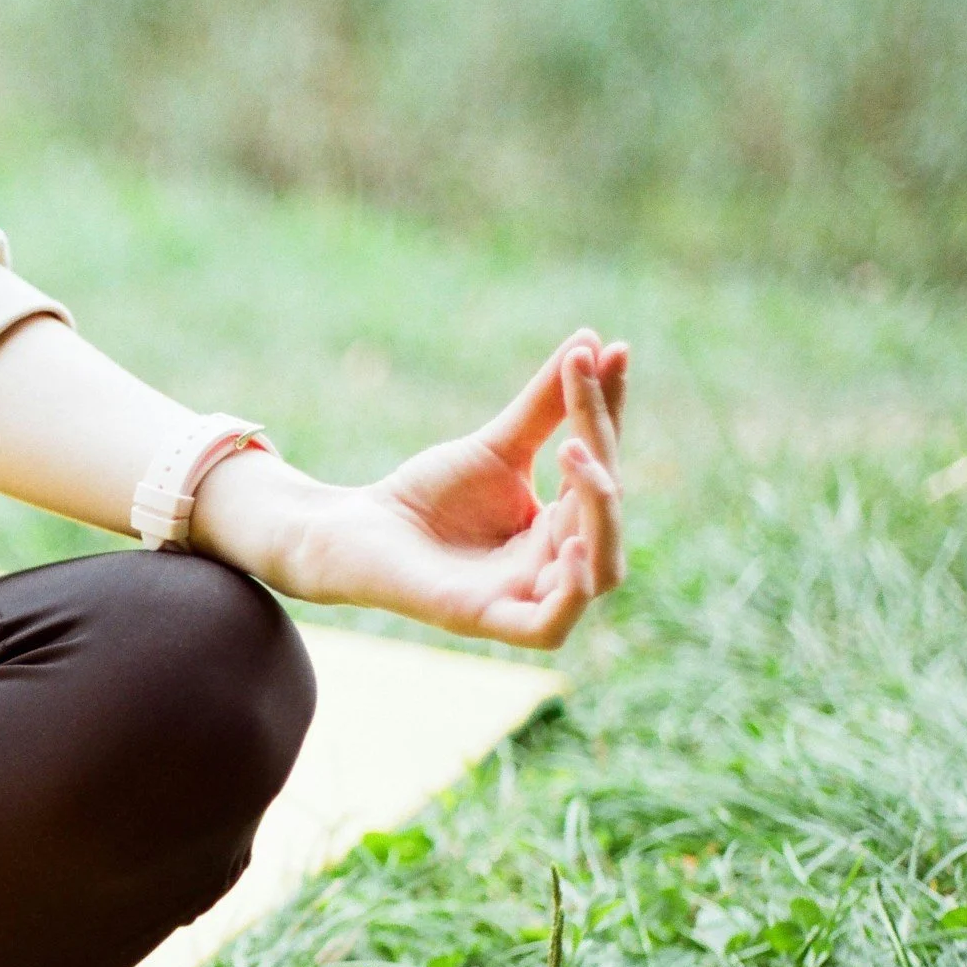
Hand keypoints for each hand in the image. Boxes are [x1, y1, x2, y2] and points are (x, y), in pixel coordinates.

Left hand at [227, 329, 628, 648]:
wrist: (352, 529)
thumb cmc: (425, 495)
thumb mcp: (494, 446)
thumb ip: (545, 405)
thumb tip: (593, 339)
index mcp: (562, 525)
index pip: (606, 465)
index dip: (611, 412)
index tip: (614, 351)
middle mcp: (555, 566)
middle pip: (608, 514)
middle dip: (601, 456)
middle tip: (576, 419)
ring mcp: (524, 597)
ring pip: (602, 572)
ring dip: (599, 512)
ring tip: (576, 454)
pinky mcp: (486, 620)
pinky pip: (550, 626)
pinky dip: (572, 589)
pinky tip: (568, 542)